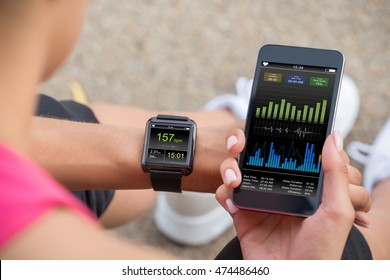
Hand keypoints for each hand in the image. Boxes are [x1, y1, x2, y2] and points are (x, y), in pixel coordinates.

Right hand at [216, 129, 370, 258]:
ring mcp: (258, 199)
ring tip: (234, 180)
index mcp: (302, 184)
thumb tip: (333, 138)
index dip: (275, 136)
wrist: (290, 279)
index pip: (287, 150)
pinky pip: (225, 194)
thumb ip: (336, 173)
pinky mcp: (242, 213)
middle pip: (256, 155)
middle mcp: (279, 188)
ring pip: (237, 169)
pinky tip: (233, 204)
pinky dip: (224, 194)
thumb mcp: (337, 211)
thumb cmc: (321, 253)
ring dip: (229, 168)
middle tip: (238, 145)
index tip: (265, 126)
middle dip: (242, 145)